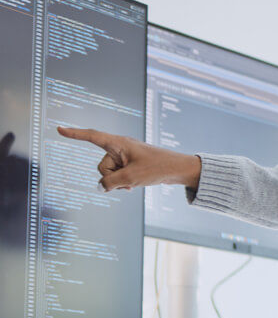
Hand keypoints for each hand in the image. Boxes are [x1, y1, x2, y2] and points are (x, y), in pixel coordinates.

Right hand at [57, 127, 200, 190]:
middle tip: (130, 178)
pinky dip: (124, 182)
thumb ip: (110, 183)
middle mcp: (120, 148)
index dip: (75, 134)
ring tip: (136, 182)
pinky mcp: (131, 165)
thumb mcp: (131, 178)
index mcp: (119, 143)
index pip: (92, 136)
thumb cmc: (157, 168)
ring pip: (109, 174)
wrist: (178, 169)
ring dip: (119, 181)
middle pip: (101, 165)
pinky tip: (135, 185)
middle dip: (111, 177)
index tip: (59, 129)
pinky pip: (118, 176)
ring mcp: (126, 157)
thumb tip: (100, 187)